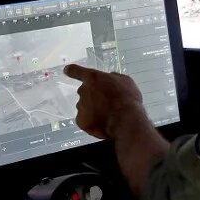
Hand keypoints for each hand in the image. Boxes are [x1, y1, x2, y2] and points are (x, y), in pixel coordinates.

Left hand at [64, 64, 169, 196]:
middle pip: (85, 94)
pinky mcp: (82, 123)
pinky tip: (105, 129)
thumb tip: (110, 82)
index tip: (67, 70)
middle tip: (108, 108)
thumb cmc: (131, 102)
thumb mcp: (128, 83)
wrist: (128, 123)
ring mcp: (82, 108)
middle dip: (94, 100)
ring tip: (110, 121)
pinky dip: (94, 126)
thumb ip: (115, 81)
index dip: (74, 71)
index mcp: (95, 79)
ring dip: (95, 114)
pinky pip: (87, 123)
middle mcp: (85, 92)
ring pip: (86, 110)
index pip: (79, 72)